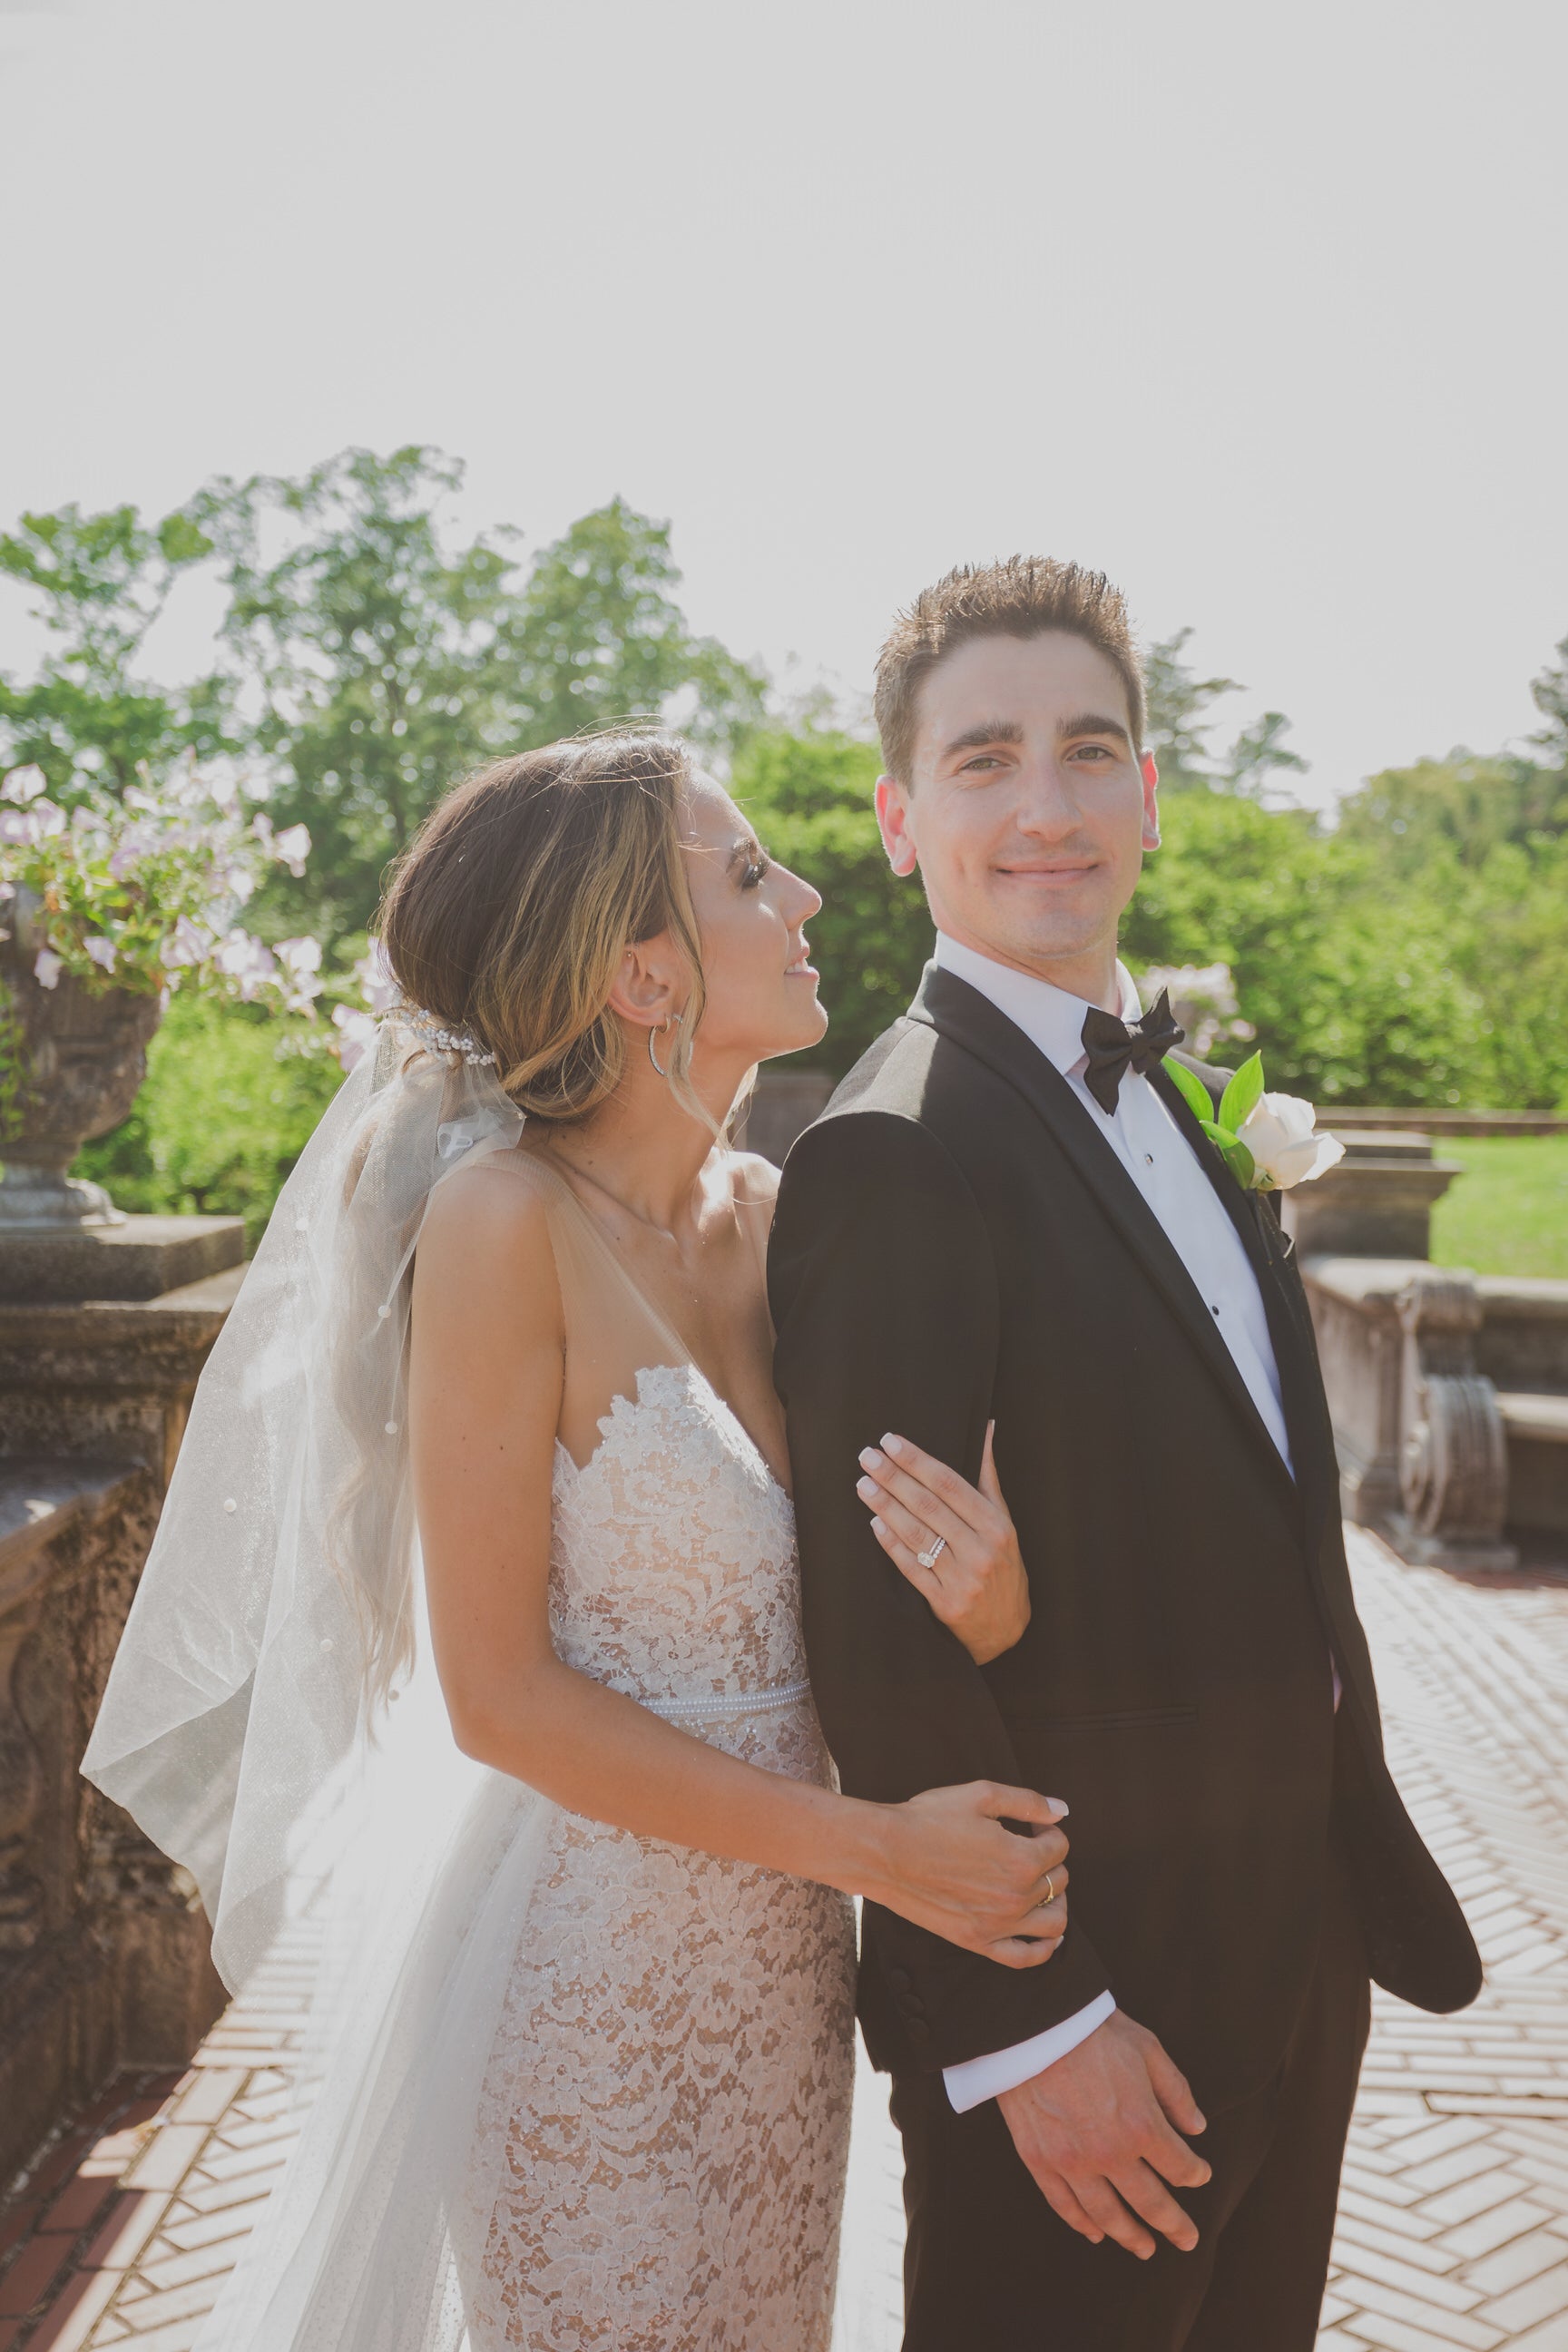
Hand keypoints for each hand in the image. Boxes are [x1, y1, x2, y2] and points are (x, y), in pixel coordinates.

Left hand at [857, 1423, 1029, 1663]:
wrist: (1007, 1629)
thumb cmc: (1002, 1565)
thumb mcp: (1004, 1521)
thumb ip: (988, 1477)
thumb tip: (987, 1427)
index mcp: (997, 1526)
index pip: (949, 1484)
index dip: (917, 1460)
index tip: (891, 1441)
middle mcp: (981, 1551)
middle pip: (928, 1506)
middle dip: (894, 1477)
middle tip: (866, 1456)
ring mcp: (963, 1579)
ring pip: (917, 1535)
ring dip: (886, 1506)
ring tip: (863, 1484)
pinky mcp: (945, 1604)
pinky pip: (912, 1568)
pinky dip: (892, 1544)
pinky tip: (874, 1523)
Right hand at [868, 1781, 1068, 1968]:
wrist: (886, 1852)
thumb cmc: (929, 1819)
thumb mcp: (980, 1795)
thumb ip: (1027, 1802)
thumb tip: (1061, 1810)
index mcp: (1021, 1859)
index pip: (1059, 1847)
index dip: (1047, 1831)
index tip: (1031, 1827)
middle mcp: (1016, 1896)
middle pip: (1059, 1880)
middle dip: (1050, 1860)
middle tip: (1026, 1848)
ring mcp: (998, 1925)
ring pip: (1054, 1921)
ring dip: (1057, 1900)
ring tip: (1041, 1885)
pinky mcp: (979, 1942)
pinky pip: (1025, 1957)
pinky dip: (1045, 1949)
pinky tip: (1047, 1935)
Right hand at [998, 2011, 1209, 2256]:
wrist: (1034, 2022)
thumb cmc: (1094, 2030)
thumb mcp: (1148, 2050)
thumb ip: (1176, 2092)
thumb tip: (1196, 2127)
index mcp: (1142, 2125)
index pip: (1179, 2167)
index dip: (1195, 2174)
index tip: (1200, 2176)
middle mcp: (1110, 2153)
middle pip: (1150, 2203)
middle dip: (1173, 2224)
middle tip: (1187, 2241)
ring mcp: (1072, 2161)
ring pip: (1107, 2214)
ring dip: (1130, 2236)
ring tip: (1145, 2249)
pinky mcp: (1039, 2160)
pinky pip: (1064, 2204)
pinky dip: (1082, 2223)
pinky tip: (1096, 2233)